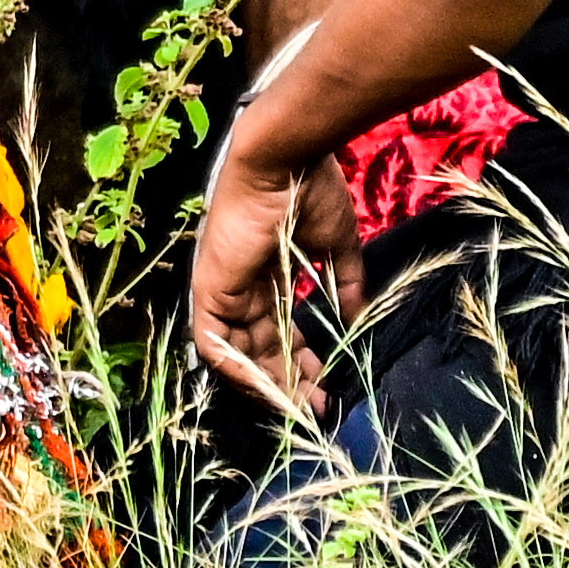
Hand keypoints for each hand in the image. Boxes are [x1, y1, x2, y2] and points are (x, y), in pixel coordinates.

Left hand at [187, 146, 343, 414]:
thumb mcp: (336, 245)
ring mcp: (223, 286)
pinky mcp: (209, 287)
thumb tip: (359, 316)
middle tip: (319, 406)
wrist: (287, 161)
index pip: (279, 329)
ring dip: (267, 383)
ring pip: (237, 351)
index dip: (302, 361)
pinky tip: (266, 388)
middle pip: (260, 346)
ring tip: (300, 406)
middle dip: (289, 381)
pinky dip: (235, 369)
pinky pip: (213, 342)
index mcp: (268, 273)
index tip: (329, 385)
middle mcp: (242, 284)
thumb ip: (344, 282)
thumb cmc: (311, 193)